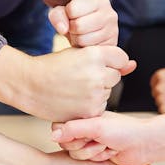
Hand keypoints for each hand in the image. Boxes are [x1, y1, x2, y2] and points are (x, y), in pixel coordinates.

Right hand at [0, 45, 135, 121]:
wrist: (30, 85)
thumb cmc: (54, 66)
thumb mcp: (79, 54)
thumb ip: (108, 58)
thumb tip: (133, 65)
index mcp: (95, 54)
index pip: (121, 58)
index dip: (108, 61)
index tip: (94, 65)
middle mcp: (98, 73)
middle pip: (115, 76)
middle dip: (102, 77)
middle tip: (80, 78)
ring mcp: (95, 93)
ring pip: (108, 92)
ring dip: (96, 92)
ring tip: (74, 89)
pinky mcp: (91, 111)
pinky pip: (100, 107)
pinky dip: (90, 106)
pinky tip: (74, 100)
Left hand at [50, 0, 118, 46]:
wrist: (88, 32)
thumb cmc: (74, 18)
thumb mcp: (62, 12)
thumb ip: (57, 15)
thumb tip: (63, 29)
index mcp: (100, 1)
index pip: (73, 8)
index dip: (67, 14)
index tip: (72, 15)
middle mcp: (110, 14)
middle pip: (78, 25)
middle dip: (71, 29)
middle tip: (75, 28)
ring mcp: (113, 31)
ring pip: (83, 39)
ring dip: (76, 39)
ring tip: (81, 35)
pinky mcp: (111, 46)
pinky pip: (89, 51)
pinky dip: (83, 48)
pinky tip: (87, 43)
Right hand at [51, 111, 153, 164]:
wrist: (144, 144)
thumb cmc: (125, 130)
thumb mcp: (97, 126)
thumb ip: (73, 129)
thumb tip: (53, 135)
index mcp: (83, 117)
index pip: (61, 129)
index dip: (72, 135)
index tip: (85, 134)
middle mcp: (85, 130)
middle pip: (69, 145)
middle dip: (86, 145)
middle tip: (101, 140)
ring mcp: (91, 143)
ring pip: (78, 155)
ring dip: (95, 153)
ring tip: (108, 146)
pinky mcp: (97, 156)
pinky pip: (88, 162)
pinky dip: (100, 159)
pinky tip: (111, 154)